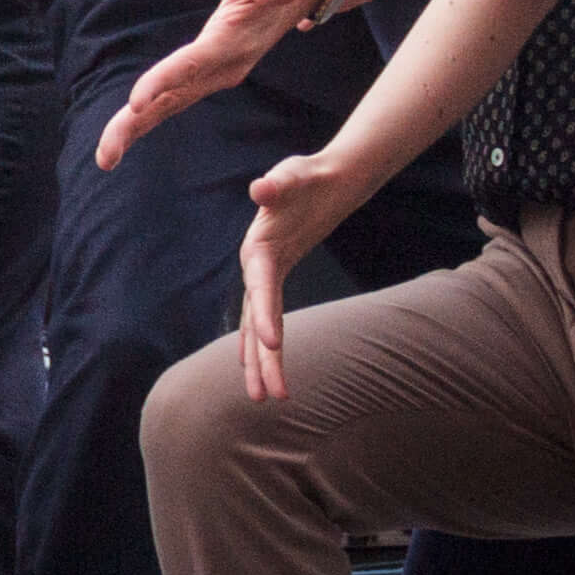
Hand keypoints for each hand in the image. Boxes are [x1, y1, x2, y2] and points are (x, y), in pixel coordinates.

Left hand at [91, 0, 323, 170]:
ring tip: (104, 156)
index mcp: (232, 45)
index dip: (164, 80)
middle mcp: (221, 66)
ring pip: (166, 103)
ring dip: (133, 126)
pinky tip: (117, 138)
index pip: (192, 65)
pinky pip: (167, 93)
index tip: (135, 103)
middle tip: (104, 158)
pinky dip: (142, 113)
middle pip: (172, 97)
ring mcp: (212, 72)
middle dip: (136, 125)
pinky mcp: (203, 68)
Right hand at [231, 145, 375, 404]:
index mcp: (259, 248)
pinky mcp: (276, 280)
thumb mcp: (294, 174)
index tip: (273, 346)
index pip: (260, 289)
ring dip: (263, 363)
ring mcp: (265, 276)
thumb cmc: (308, 176)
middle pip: (255, 321)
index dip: (265, 317)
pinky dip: (267, 345)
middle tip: (265, 399)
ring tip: (269, 399)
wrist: (318, 178)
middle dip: (259, 361)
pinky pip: (269, 319)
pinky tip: (265, 366)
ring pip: (259, 328)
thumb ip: (278, 183)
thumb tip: (262, 188)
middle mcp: (256, 268)